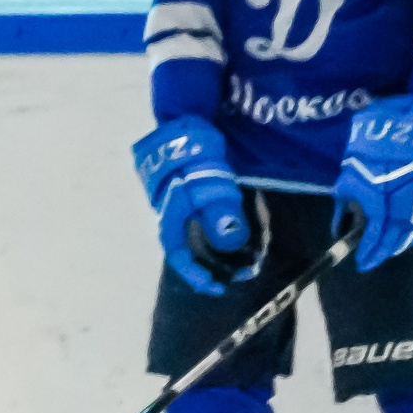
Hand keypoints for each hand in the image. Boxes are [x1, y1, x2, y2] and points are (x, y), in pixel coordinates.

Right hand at [133, 116, 250, 294]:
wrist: (181, 125)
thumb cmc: (193, 156)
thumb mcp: (210, 184)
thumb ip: (220, 212)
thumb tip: (231, 243)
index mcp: (172, 218)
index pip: (180, 256)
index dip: (197, 276)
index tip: (218, 287)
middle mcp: (171, 216)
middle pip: (187, 249)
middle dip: (210, 265)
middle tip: (238, 272)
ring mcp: (178, 204)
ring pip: (194, 235)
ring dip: (214, 248)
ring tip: (240, 255)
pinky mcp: (187, 193)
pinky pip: (200, 220)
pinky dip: (216, 230)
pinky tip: (233, 226)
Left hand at [335, 94, 412, 271]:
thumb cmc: (378, 140)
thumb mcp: (352, 167)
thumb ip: (348, 197)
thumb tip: (343, 224)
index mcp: (381, 196)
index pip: (376, 232)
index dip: (369, 250)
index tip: (361, 263)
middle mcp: (406, 201)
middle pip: (397, 236)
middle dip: (383, 249)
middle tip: (372, 259)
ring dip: (401, 242)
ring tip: (388, 248)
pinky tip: (412, 234)